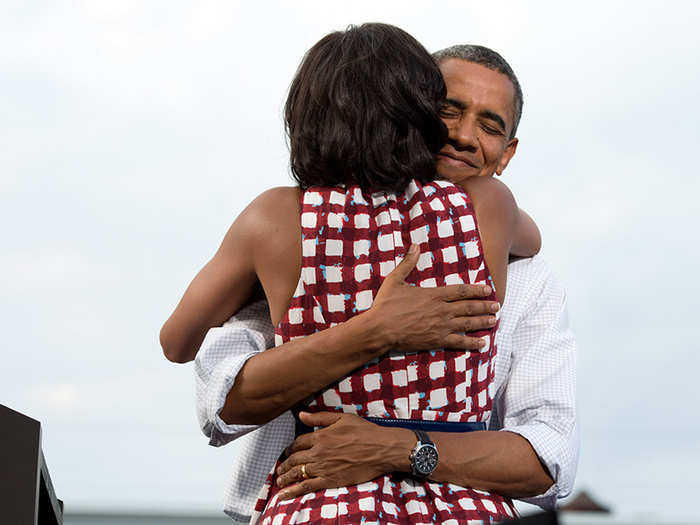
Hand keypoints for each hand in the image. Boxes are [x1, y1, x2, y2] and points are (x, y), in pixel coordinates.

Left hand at [275, 411, 412, 500]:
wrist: (381, 448)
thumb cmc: (365, 432)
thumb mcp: (342, 418)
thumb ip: (319, 418)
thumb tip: (302, 415)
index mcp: (321, 436)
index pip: (299, 442)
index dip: (291, 447)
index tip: (289, 451)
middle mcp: (319, 452)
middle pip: (295, 459)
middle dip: (285, 464)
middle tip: (280, 467)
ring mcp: (323, 468)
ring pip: (298, 473)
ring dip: (285, 477)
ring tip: (279, 481)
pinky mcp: (330, 480)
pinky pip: (307, 487)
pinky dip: (293, 491)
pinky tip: (285, 495)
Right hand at [369, 244, 498, 351]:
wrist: (380, 329)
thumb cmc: (386, 305)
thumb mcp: (395, 280)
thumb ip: (408, 263)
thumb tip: (415, 245)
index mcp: (434, 295)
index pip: (461, 291)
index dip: (476, 290)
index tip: (488, 289)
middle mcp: (442, 310)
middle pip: (469, 307)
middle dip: (484, 306)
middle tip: (497, 306)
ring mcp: (441, 326)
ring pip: (468, 324)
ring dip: (482, 322)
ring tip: (494, 321)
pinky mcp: (437, 340)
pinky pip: (459, 342)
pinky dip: (472, 343)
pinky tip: (482, 343)